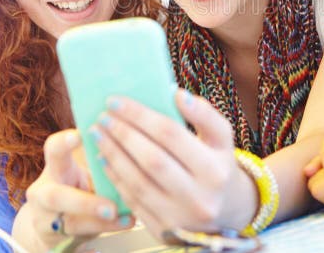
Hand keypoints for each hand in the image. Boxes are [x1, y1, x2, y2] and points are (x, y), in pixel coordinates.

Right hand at [17, 129, 132, 250]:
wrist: (49, 226)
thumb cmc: (75, 190)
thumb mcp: (81, 174)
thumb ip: (100, 164)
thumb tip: (134, 148)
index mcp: (54, 170)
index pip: (53, 150)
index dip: (64, 142)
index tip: (81, 135)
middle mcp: (43, 195)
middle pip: (56, 197)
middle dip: (85, 202)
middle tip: (110, 206)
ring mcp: (46, 222)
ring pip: (69, 225)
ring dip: (99, 225)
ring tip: (124, 220)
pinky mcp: (54, 243)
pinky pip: (74, 246)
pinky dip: (95, 243)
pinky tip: (113, 236)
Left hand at [92, 90, 255, 240]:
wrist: (224, 212)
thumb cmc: (217, 166)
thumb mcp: (222, 139)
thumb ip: (204, 114)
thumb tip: (177, 94)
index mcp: (216, 168)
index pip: (171, 134)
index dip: (140, 116)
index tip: (116, 101)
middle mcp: (199, 196)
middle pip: (152, 159)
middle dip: (123, 134)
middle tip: (104, 117)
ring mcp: (180, 216)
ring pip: (138, 182)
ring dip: (113, 154)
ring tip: (99, 133)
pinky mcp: (164, 229)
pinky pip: (133, 200)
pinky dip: (116, 178)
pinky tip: (105, 159)